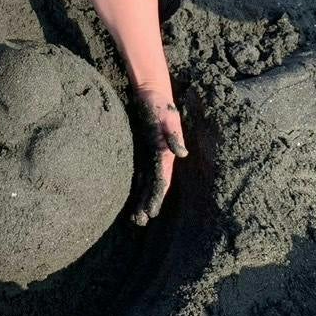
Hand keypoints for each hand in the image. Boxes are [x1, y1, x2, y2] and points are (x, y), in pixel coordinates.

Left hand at [132, 87, 187, 225]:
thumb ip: (174, 135)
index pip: (162, 181)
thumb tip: (182, 154)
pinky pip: (141, 173)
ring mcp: (152, 156)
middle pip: (154, 186)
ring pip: (147, 183)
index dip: (156, 197)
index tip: (151, 213)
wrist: (153, 93)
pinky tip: (133, 199)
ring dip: (143, 200)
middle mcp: (161, 159)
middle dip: (148, 204)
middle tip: (139, 222)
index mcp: (166, 154)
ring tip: (136, 218)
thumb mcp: (168, 118)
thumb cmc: (161, 105)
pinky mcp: (144, 151)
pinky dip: (138, 187)